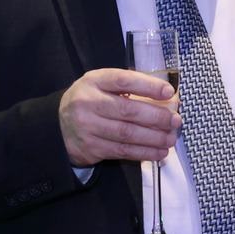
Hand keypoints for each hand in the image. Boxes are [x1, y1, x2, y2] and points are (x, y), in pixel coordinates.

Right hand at [58, 68, 179, 166]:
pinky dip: (144, 152)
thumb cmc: (90, 100)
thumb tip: (168, 99)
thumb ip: (130, 88)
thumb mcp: (102, 85)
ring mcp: (88, 128)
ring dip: (154, 138)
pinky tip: (159, 152)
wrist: (58, 125)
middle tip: (175, 120)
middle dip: (156, 117)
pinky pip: (122, 151)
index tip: (168, 92)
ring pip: (127, 135)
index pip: (123, 80)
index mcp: (94, 81)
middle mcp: (88, 103)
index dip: (147, 86)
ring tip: (171, 139)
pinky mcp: (91, 148)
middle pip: (127, 111)